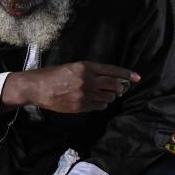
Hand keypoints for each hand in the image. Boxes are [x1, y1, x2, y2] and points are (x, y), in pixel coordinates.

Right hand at [2, 61, 139, 112]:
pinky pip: (99, 107)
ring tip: (107, 96)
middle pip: (114, 85)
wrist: (37, 88)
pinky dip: (102, 105)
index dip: (127, 74)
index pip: (113, 70)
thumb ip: (89, 71)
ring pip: (108, 98)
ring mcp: (85, 94)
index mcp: (86, 67)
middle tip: (121, 89)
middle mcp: (88, 80)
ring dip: (110, 97)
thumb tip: (107, 78)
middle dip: (120, 88)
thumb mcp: (72, 67)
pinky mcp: (81, 106)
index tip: (137, 77)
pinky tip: (97, 103)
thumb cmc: (52, 75)